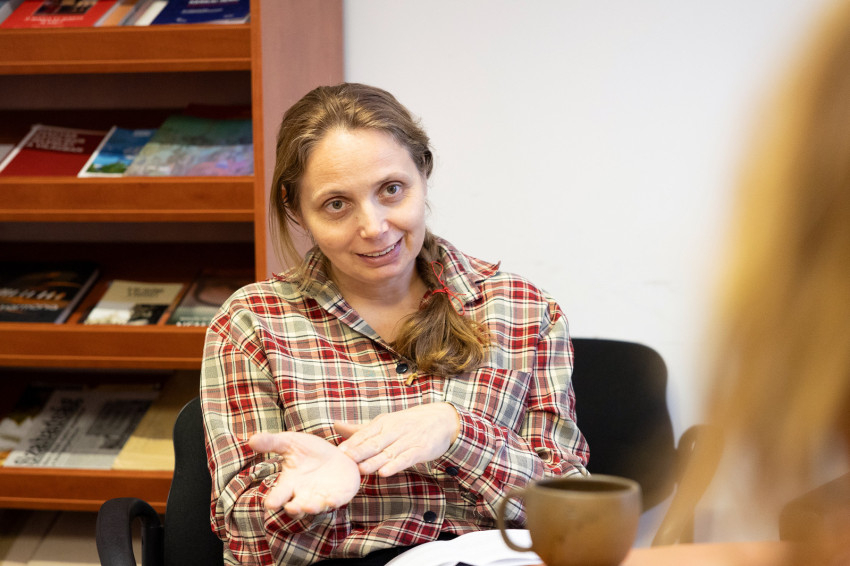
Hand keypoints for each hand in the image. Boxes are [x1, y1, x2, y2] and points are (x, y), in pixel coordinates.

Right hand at [248, 431, 360, 518]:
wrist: (336, 454)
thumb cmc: (309, 450)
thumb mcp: (290, 442)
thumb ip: (272, 442)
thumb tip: (251, 440)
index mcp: (289, 484)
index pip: (278, 495)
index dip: (274, 500)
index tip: (270, 504)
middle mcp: (304, 495)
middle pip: (296, 506)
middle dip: (294, 508)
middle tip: (290, 508)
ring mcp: (321, 497)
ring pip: (315, 507)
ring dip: (312, 507)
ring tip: (309, 506)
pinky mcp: (338, 496)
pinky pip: (335, 502)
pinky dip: (333, 503)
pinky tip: (332, 501)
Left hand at [334, 403, 460, 476]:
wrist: (441, 419)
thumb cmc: (407, 423)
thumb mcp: (384, 423)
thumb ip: (360, 429)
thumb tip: (335, 425)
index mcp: (383, 423)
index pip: (364, 434)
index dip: (352, 443)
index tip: (338, 452)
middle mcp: (394, 430)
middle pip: (374, 443)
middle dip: (360, 451)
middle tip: (346, 460)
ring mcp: (407, 440)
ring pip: (388, 453)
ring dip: (374, 461)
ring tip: (362, 470)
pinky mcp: (420, 450)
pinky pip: (406, 459)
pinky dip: (395, 465)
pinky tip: (384, 472)